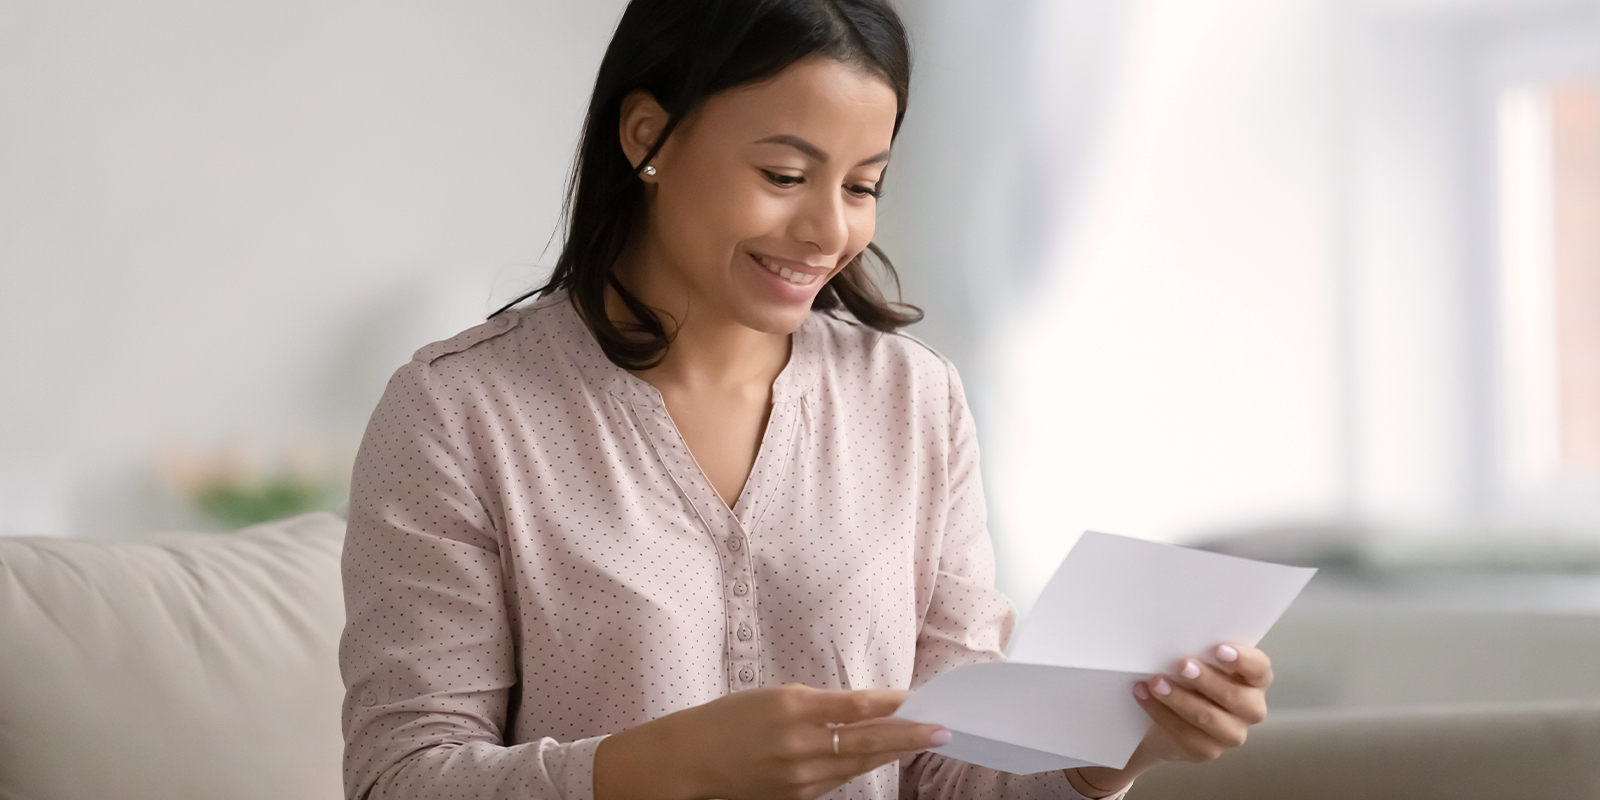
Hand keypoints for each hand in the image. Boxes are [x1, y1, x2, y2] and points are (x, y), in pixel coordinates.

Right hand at [594, 683, 950, 799]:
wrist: (684, 765)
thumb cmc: (722, 722)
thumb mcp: (770, 697)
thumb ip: (817, 703)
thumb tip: (861, 707)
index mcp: (792, 708)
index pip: (857, 707)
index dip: (893, 705)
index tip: (920, 701)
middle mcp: (800, 745)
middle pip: (868, 741)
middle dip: (909, 735)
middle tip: (942, 729)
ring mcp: (799, 778)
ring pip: (858, 764)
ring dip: (891, 752)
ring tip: (920, 741)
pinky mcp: (796, 798)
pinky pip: (838, 780)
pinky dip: (860, 766)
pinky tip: (878, 756)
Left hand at [1065, 643, 1272, 796]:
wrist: (1159, 717)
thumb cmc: (1185, 678)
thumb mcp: (1195, 661)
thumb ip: (1197, 650)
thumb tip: (1178, 632)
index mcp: (1253, 681)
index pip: (1260, 669)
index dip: (1244, 660)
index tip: (1219, 649)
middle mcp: (1249, 708)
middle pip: (1237, 698)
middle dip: (1208, 680)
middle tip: (1182, 664)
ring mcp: (1230, 733)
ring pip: (1209, 718)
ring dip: (1179, 699)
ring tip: (1156, 682)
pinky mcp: (1207, 751)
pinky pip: (1186, 735)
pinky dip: (1161, 713)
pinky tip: (1144, 695)